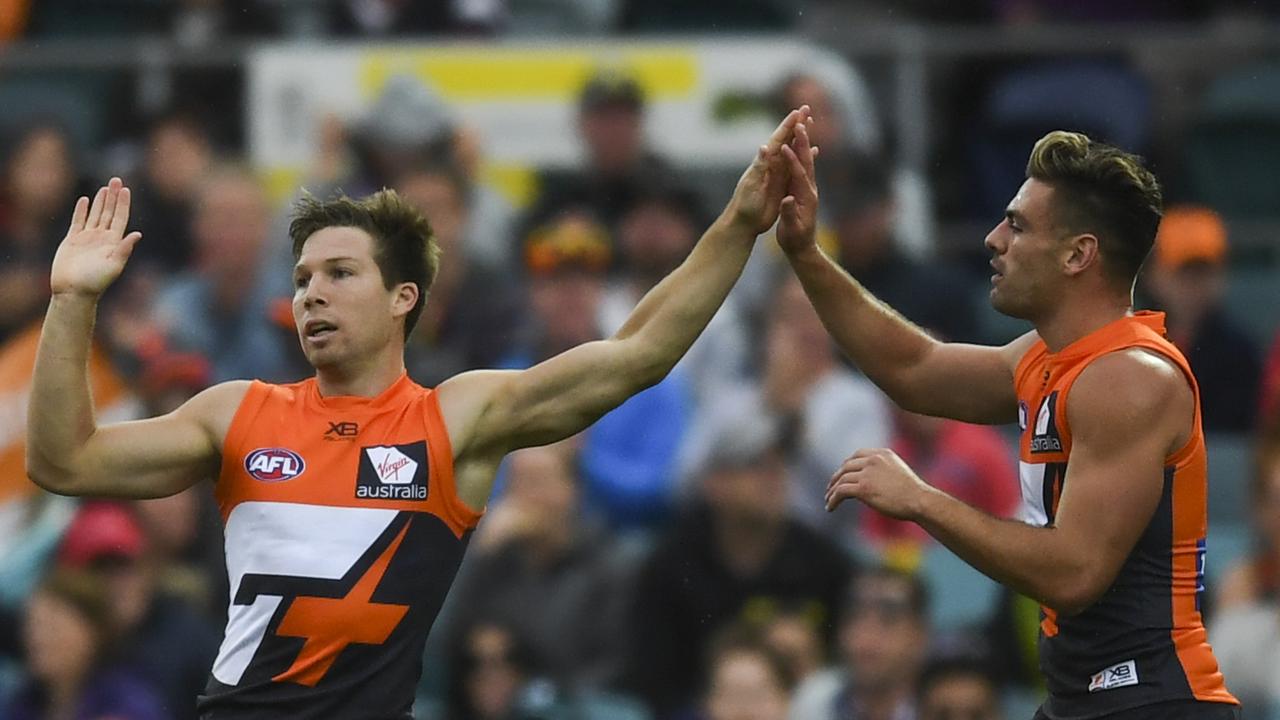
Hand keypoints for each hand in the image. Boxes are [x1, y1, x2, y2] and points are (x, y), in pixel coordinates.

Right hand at [50, 178, 142, 297]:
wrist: (73, 290)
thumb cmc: (95, 281)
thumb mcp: (114, 265)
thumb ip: (124, 249)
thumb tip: (138, 233)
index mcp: (114, 242)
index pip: (121, 218)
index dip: (124, 204)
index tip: (126, 189)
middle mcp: (102, 238)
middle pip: (110, 212)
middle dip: (113, 196)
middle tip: (116, 179)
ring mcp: (87, 238)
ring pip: (96, 214)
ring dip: (101, 201)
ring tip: (106, 187)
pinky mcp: (73, 240)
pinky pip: (78, 221)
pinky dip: (82, 210)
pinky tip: (86, 200)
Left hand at [726, 106, 812, 234]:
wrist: (744, 223)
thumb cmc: (744, 205)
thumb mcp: (751, 185)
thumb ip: (759, 167)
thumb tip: (764, 146)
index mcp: (764, 163)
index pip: (778, 140)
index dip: (787, 126)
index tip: (797, 112)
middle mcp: (771, 165)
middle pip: (786, 140)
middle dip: (796, 124)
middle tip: (806, 108)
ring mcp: (777, 174)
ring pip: (792, 150)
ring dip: (801, 136)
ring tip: (810, 122)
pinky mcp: (782, 184)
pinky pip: (795, 166)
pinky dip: (803, 157)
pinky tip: (812, 151)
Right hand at [777, 120, 819, 254]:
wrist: (803, 248)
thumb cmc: (795, 241)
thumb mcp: (791, 230)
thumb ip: (789, 214)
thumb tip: (787, 200)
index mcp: (805, 198)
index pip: (799, 175)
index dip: (792, 161)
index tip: (785, 147)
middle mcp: (809, 190)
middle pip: (806, 162)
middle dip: (803, 142)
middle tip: (800, 123)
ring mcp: (808, 189)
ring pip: (806, 161)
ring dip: (803, 143)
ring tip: (801, 125)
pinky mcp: (803, 190)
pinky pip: (803, 167)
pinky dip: (801, 153)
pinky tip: (800, 144)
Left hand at [825, 448, 930, 518]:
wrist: (919, 500)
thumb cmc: (913, 493)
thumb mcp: (898, 472)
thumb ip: (883, 471)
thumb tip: (870, 482)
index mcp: (882, 454)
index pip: (857, 455)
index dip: (846, 465)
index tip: (842, 474)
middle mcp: (873, 460)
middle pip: (846, 466)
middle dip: (836, 477)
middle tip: (831, 488)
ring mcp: (867, 473)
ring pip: (841, 479)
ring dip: (832, 491)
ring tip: (828, 500)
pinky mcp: (863, 488)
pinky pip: (841, 492)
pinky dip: (833, 499)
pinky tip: (830, 507)